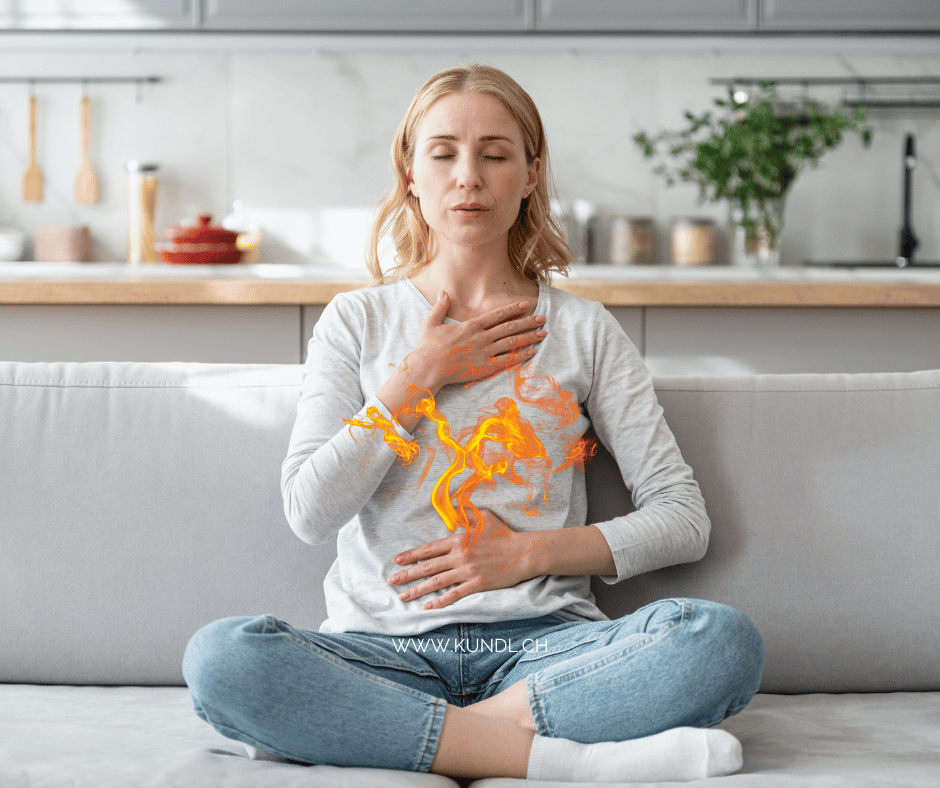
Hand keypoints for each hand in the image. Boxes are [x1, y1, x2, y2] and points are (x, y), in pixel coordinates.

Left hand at [388, 510, 540, 609]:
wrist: (523, 552)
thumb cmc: (504, 533)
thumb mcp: (484, 516)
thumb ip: (465, 513)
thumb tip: (452, 507)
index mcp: (458, 540)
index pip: (429, 548)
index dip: (411, 555)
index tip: (397, 560)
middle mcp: (459, 556)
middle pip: (428, 566)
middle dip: (407, 574)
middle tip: (392, 580)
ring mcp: (467, 571)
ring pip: (437, 582)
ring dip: (418, 589)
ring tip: (403, 596)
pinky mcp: (477, 584)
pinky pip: (454, 594)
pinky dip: (440, 601)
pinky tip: (428, 606)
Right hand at [408, 291, 545, 387]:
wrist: (427, 368)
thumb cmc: (427, 347)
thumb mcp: (431, 322)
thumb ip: (440, 306)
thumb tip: (443, 291)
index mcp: (471, 326)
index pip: (497, 315)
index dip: (513, 309)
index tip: (526, 305)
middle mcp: (481, 337)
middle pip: (510, 327)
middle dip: (528, 322)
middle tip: (543, 318)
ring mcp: (484, 353)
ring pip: (512, 343)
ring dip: (529, 337)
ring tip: (543, 333)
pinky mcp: (484, 368)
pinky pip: (507, 361)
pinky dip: (521, 356)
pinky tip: (533, 352)